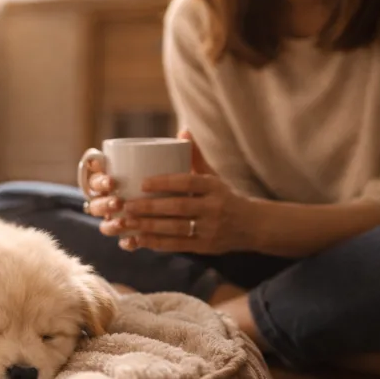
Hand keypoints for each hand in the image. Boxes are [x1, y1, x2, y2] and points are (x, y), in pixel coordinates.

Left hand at [84, 130, 254, 254]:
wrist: (252, 226)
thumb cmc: (224, 196)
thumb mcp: (213, 176)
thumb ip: (196, 157)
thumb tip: (183, 131)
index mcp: (214, 187)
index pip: (188, 182)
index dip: (165, 182)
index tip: (142, 182)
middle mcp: (213, 207)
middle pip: (178, 207)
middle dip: (150, 207)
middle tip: (126, 205)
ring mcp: (210, 229)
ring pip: (175, 228)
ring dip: (149, 226)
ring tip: (127, 222)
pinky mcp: (205, 247)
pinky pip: (178, 245)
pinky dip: (156, 242)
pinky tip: (138, 239)